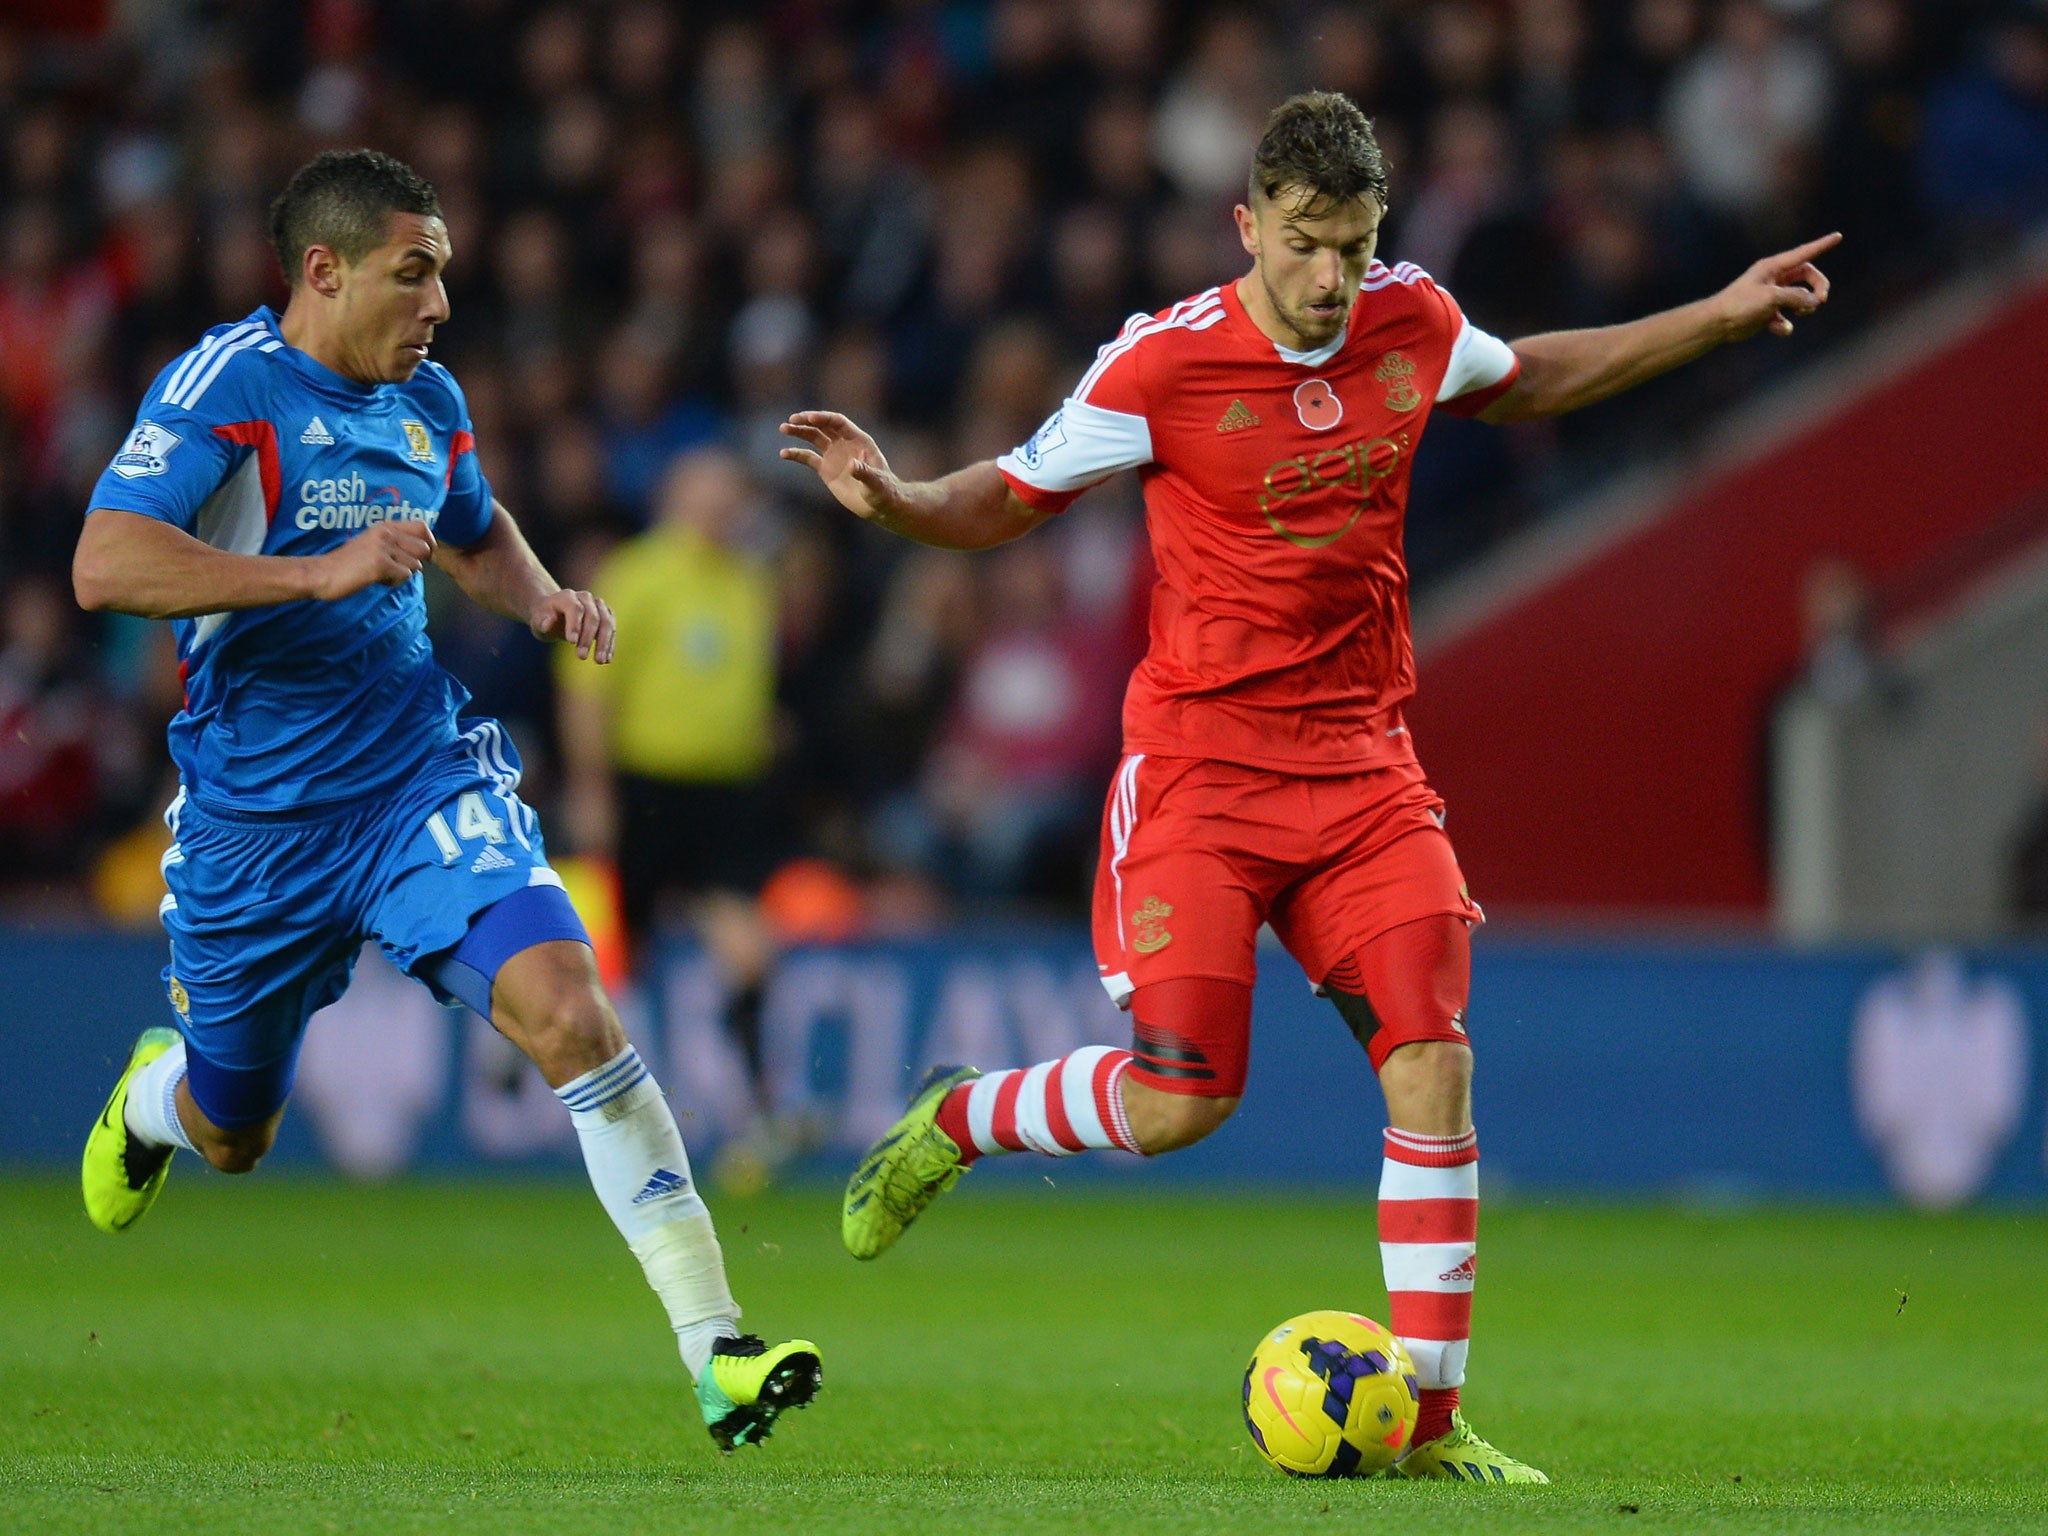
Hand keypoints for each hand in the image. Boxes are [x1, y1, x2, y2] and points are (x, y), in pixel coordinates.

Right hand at [308, 519, 435, 599]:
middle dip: (419, 562)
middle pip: (424, 547)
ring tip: (382, 574)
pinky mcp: (380, 564)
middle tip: (401, 570)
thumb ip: (394, 544)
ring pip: (415, 565)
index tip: (427, 556)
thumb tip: (424, 552)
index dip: (430, 542)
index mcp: (384, 526)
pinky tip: (377, 580)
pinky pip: (405, 576)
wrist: (321, 573)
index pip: (422, 526)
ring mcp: (383, 548)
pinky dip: (394, 582)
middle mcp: (386, 533)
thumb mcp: (372, 545)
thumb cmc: (348, 564)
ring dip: (402, 575)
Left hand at [529, 587, 614, 661]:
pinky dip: (610, 644)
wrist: (555, 613)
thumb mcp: (537, 621)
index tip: (571, 643)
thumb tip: (548, 624)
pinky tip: (607, 659)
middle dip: (588, 638)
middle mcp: (585, 598)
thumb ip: (541, 621)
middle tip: (581, 657)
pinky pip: (612, 630)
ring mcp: (598, 606)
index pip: (575, 608)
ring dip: (605, 643)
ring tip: (600, 661)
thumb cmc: (544, 618)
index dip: (575, 625)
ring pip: (607, 622)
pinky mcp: (607, 615)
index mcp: (567, 596)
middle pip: (593, 616)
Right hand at [778, 411, 909, 524]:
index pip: (838, 422)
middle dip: (807, 421)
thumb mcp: (876, 483)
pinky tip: (784, 453)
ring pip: (814, 438)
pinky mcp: (826, 469)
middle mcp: (844, 443)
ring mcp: (834, 455)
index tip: (809, 419)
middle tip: (791, 420)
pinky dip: (796, 454)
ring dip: (799, 431)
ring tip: (784, 428)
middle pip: (823, 426)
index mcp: (858, 440)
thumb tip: (852, 465)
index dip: (823, 418)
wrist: (880, 505)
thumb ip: (865, 473)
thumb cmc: (884, 492)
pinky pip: (808, 458)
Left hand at [1716, 232, 1840, 340]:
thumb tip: (1814, 301)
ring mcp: (1772, 296)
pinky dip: (1785, 325)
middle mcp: (1774, 278)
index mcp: (1773, 267)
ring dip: (1805, 307)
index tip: (1838, 236)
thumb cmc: (1740, 305)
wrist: (1718, 324)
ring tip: (1799, 313)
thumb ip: (1796, 296)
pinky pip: (1786, 318)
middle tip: (1821, 300)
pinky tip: (1775, 328)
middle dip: (1818, 288)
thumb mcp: (1772, 297)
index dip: (1822, 245)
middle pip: (1808, 277)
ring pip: (1801, 298)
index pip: (1804, 253)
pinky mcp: (1768, 313)